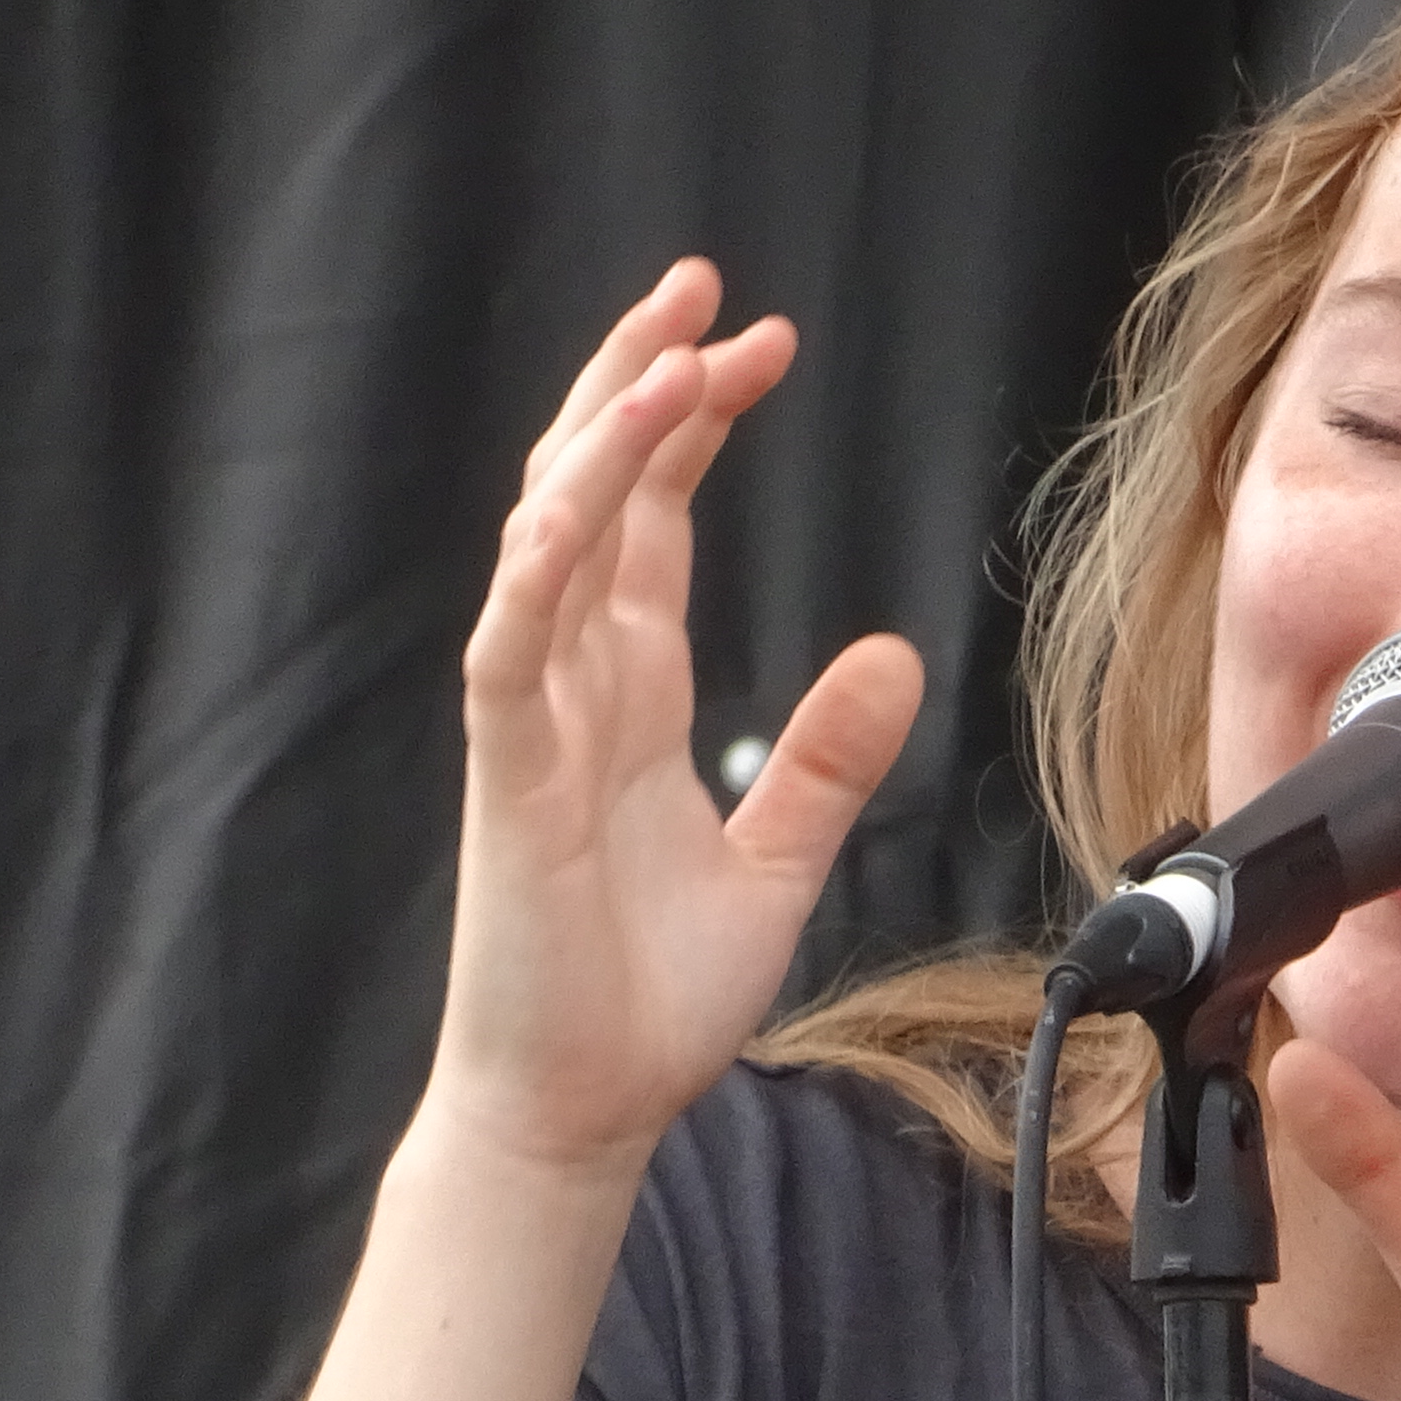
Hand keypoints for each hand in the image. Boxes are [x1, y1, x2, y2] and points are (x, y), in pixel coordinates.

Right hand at [424, 260, 923, 1178]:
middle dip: (640, 382)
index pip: (649, 517)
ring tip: (671, 358)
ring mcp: (530, 727)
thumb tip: (894, 651)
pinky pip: (508, 653)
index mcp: (626, 693)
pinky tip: (580, 499)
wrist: (582, 1113)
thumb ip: (826, 758)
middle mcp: (569, 685)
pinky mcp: (507, 784)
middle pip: (587, 490)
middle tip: (706, 287)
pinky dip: (538, 570)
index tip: (758, 341)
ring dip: (602, 443)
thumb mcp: (777, 862)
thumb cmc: (650, 1000)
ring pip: (544, 542)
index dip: (692, 421)